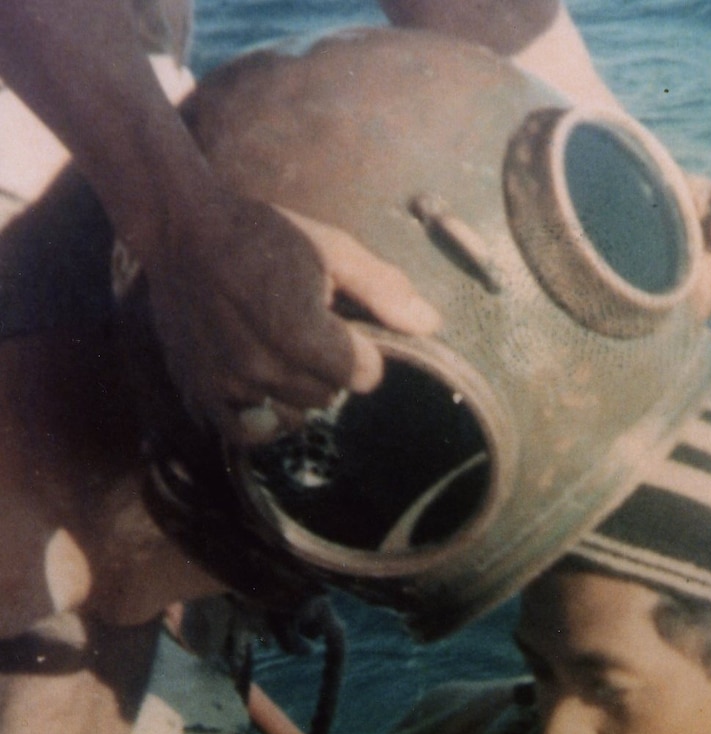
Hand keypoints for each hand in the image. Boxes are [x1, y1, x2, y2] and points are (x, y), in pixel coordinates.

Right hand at [137, 189, 440, 444]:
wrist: (183, 230)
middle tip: (307, 334)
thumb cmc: (264, 233)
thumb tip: (432, 325)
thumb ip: (384, 290)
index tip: (345, 329)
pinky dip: (262, 417)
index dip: (362, 352)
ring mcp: (229, 383)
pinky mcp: (201, 392)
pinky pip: (247, 431)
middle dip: (328, 369)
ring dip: (296, 393)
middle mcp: (263, 365)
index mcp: (300, 329)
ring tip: (282, 355)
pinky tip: (264, 390)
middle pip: (328, 396)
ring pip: (292, 415)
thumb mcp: (332, 249)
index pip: (363, 376)